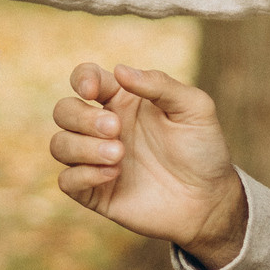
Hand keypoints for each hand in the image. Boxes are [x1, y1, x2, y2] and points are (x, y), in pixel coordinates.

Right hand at [49, 63, 248, 264]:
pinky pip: (66, 181)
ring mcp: (97, 160)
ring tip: (119, 155)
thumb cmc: (204, 149)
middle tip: (116, 129)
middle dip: (83, 118)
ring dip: (82, 147)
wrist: (209, 200)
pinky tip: (112, 175)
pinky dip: (82, 175)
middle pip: (64, 110)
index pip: (86, 78)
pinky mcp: (96, 192)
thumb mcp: (194, 108)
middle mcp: (104, 127)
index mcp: (124, 100)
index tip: (92, 91)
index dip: (80, 79)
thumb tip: (120, 70)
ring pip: (59, 145)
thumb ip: (160, 85)